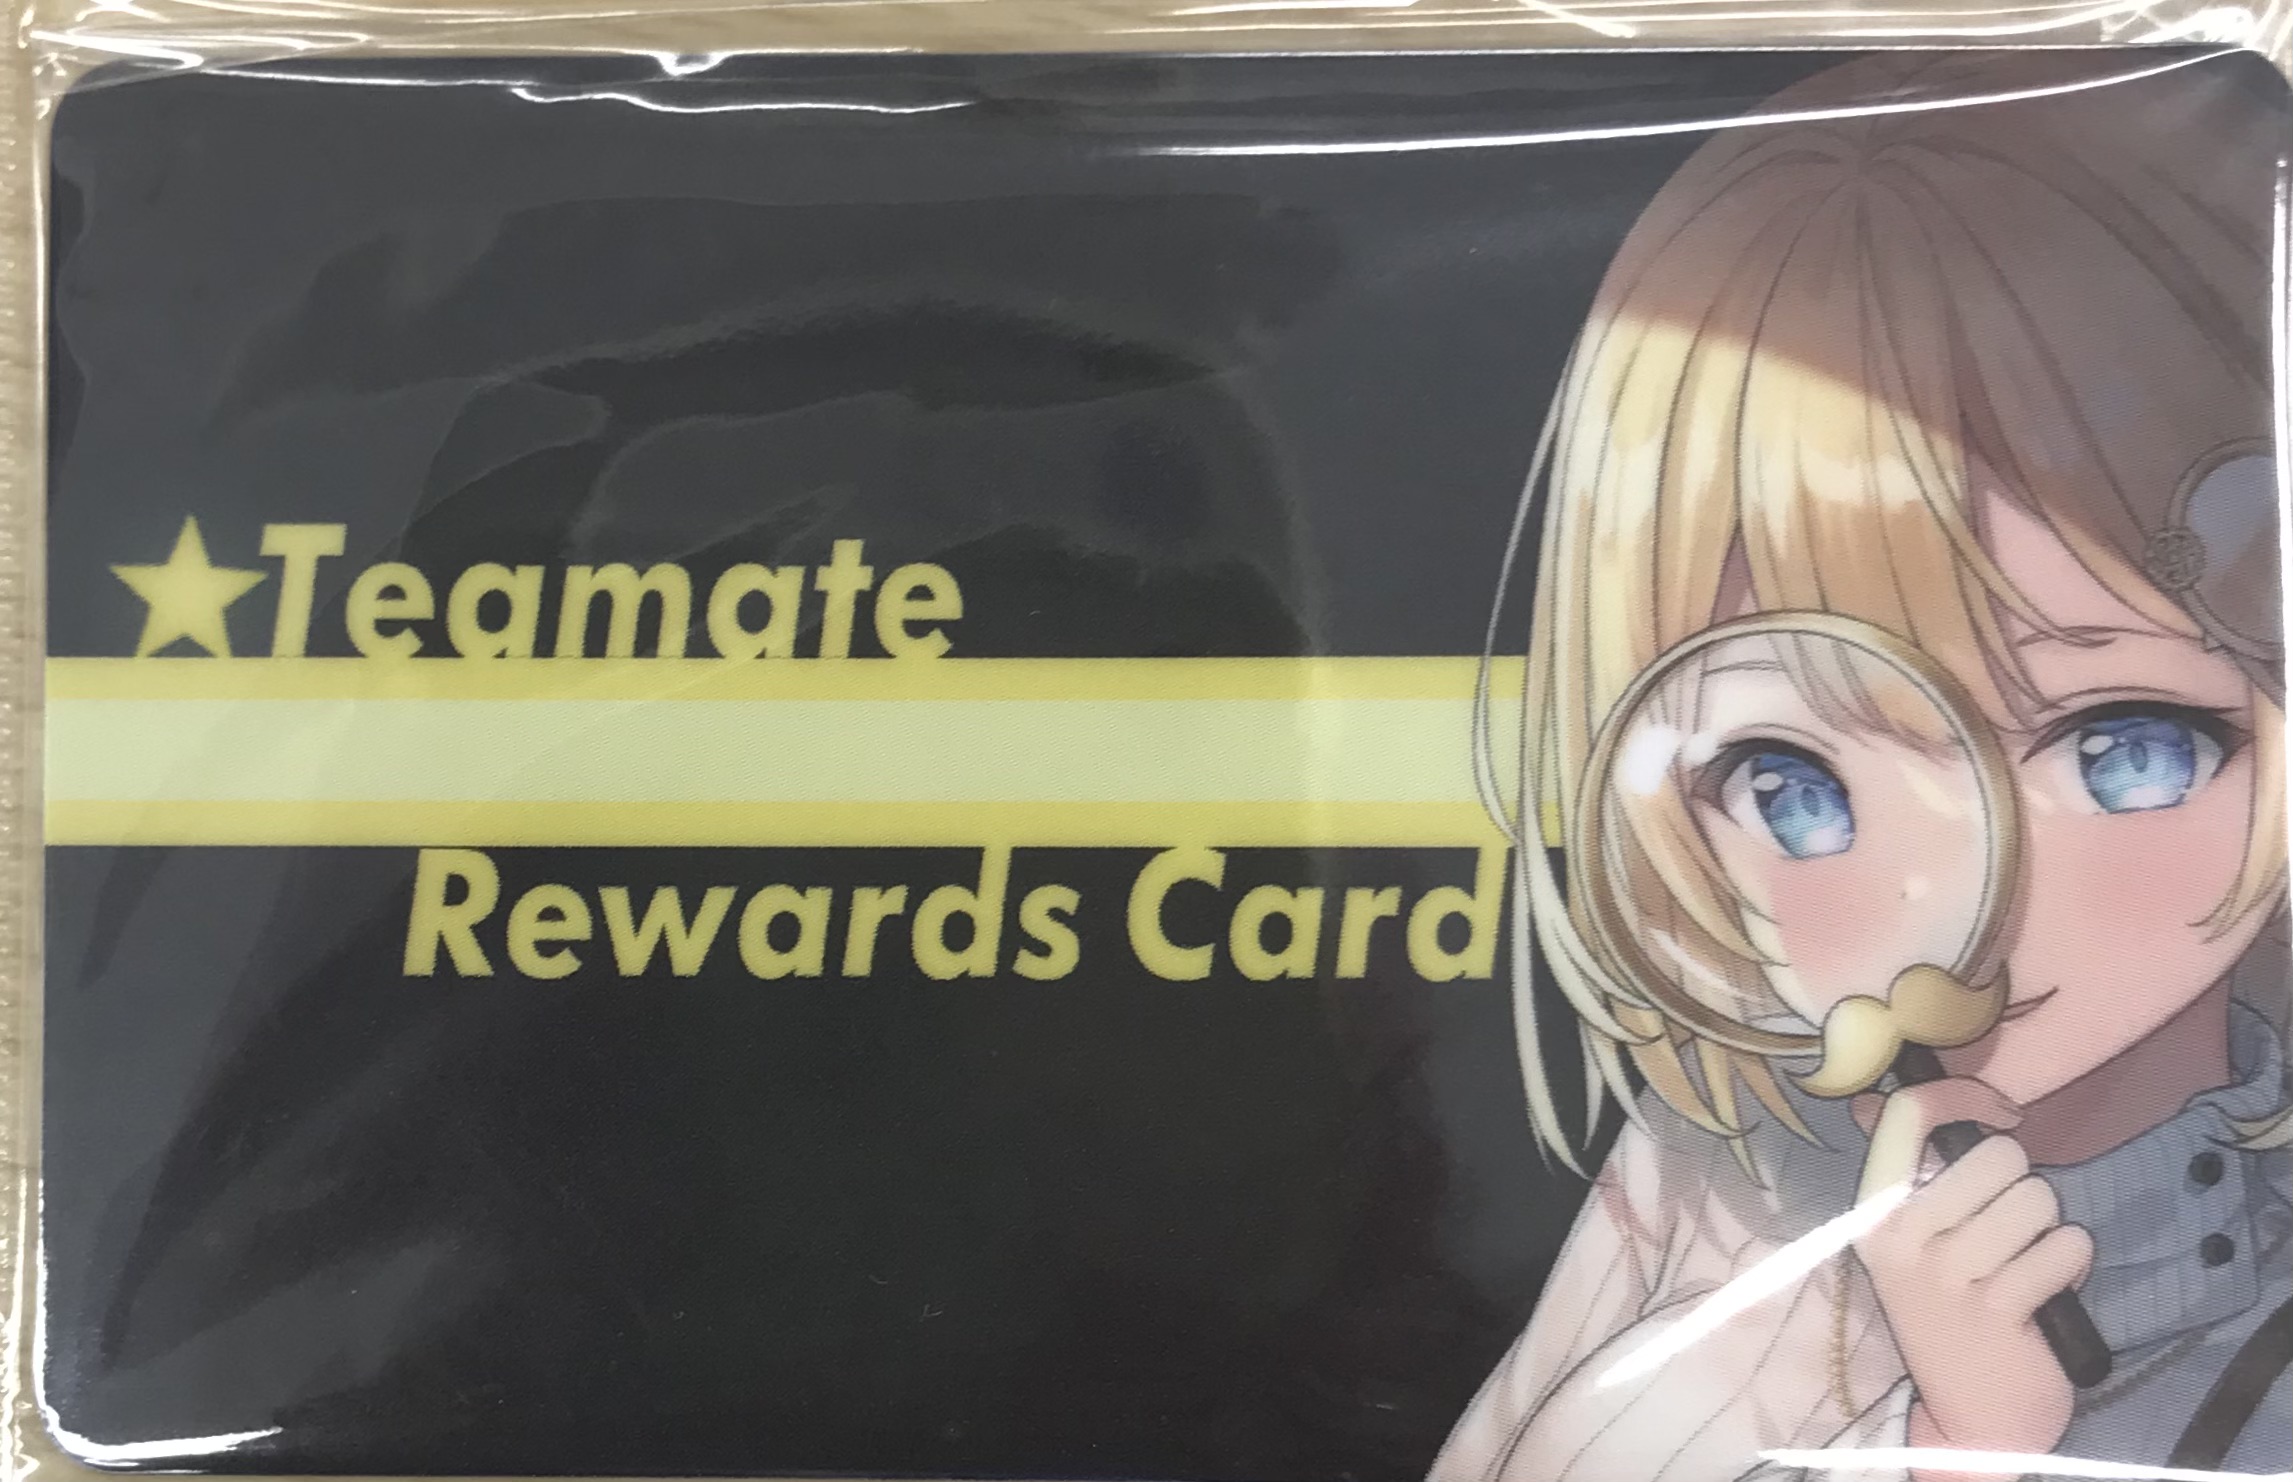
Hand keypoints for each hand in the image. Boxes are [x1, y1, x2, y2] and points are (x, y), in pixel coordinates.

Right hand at [1851, 1078, 2095, 1480]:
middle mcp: (1900, 1239)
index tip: (2006, 1115)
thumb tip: (1872, 1102)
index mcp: (1874, 1214)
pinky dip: (2072, 1264)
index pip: (1906, 1115)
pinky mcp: (1997, 1310)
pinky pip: (2066, 1248)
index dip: (1963, 1095)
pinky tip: (2049, 1293)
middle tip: (2011, 1230)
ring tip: (2028, 1265)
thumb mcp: (1912, 1244)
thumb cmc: (1948, 1315)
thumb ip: (1904, 1173)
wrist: (1972, 1419)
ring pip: (2038, 1200)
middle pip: (1995, 1156)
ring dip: (2051, 1229)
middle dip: (2024, 1185)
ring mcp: (1946, 1276)